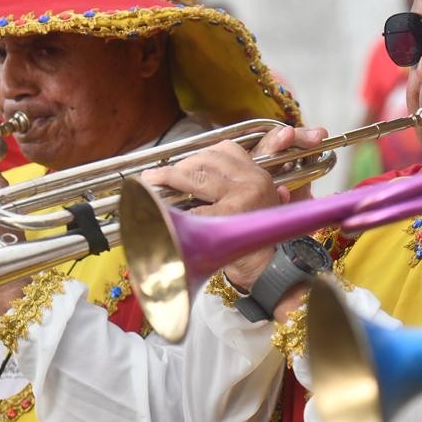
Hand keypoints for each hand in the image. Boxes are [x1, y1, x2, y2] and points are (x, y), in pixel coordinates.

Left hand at [140, 124, 327, 290]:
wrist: (268, 272)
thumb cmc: (253, 243)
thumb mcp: (253, 206)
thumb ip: (236, 185)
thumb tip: (196, 173)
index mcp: (259, 175)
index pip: (227, 149)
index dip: (199, 154)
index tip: (180, 163)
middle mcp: (254, 180)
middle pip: (209, 159)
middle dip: (180, 165)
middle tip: (158, 175)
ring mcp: (243, 196)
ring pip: (198, 175)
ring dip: (171, 176)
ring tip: (152, 180)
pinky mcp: (231, 214)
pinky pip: (195, 208)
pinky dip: (175, 209)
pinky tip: (161, 208)